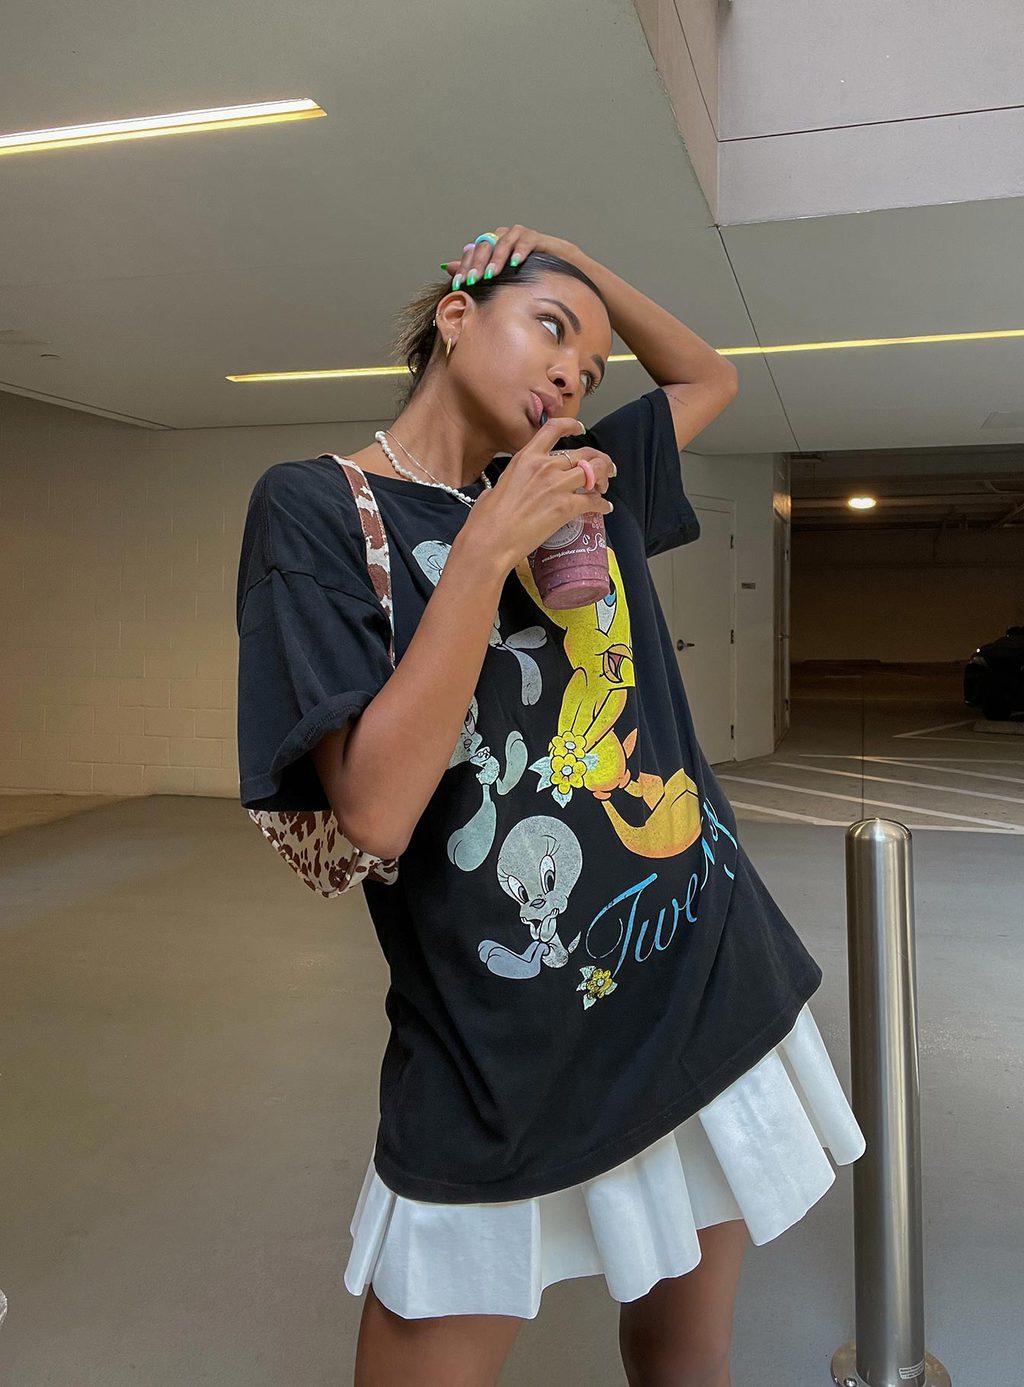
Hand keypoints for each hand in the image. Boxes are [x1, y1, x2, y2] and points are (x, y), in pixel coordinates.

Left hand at [441, 225, 578, 287]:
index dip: (464, 267)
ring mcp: (519, 235)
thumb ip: (475, 270)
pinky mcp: (536, 238)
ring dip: (496, 259)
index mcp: (491, 246)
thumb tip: (448, 267)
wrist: (560, 273)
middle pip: (485, 245)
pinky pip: (526, 240)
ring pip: (503, 241)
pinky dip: (520, 251)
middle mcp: (503, 237)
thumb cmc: (526, 276)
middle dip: (477, 264)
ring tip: (492, 274)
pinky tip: (516, 263)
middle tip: (473, 280)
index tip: (459, 284)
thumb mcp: (499, 278)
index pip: (473, 252)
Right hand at [461, 414, 614, 575]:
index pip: (554, 429)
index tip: (580, 429)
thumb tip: (504, 489)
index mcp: (525, 458)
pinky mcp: (565, 507)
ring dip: (604, 478)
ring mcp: (556, 485)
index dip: (572, 426)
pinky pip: (594, 501)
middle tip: (604, 468)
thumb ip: (508, 483)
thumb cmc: (487, 520)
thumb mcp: (495, 488)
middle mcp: (544, 466)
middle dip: (599, 460)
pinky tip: (604, 508)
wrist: (490, 540)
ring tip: (604, 487)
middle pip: (583, 453)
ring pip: (595, 472)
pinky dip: (602, 505)